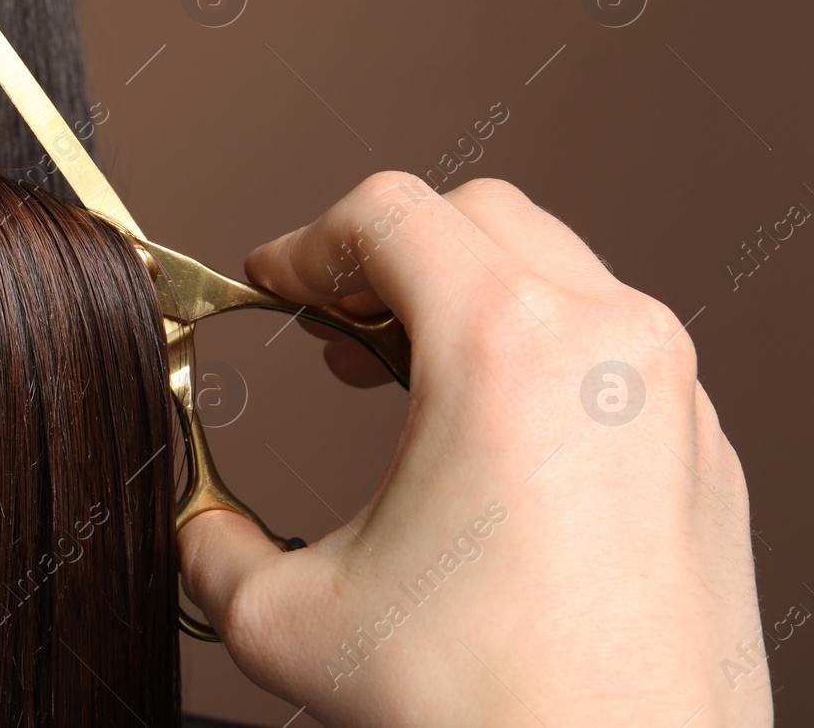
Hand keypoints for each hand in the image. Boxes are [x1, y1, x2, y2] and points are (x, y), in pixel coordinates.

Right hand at [178, 173, 767, 726]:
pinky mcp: (701, 450)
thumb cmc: (495, 708)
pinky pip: (611, 348)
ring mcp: (670, 393)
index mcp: (505, 345)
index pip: (388, 213)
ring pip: (556, 271)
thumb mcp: (294, 622)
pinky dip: (538, 354)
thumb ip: (213, 544)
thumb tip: (191, 520)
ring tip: (403, 375)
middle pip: (477, 216)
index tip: (273, 284)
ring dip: (465, 297)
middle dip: (386, 255)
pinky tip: (491, 438)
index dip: (305, 242)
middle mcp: (606, 342)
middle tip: (330, 326)